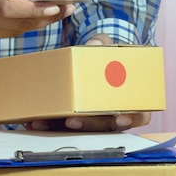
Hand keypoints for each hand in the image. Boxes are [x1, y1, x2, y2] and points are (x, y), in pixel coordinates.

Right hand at [0, 0, 74, 48]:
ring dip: (33, 24)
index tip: (54, 6)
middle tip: (68, 8)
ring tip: (54, 13)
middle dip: (46, 17)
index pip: (7, 8)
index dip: (33, 10)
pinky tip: (23, 19)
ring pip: (10, 32)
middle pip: (16, 24)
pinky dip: (11, 27)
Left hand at [27, 34, 151, 131]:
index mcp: (131, 102)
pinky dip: (49, 125)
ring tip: (42, 122)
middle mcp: (114, 117)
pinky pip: (64, 129)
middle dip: (88, 125)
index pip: (140, 116)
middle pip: (105, 127)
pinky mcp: (76, 122)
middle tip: (71, 120)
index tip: (122, 118)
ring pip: (81, 131)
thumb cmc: (108, 59)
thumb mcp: (108, 47)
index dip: (134, 119)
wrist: (93, 63)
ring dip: (61, 129)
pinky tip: (34, 121)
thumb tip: (94, 45)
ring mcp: (95, 122)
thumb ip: (103, 43)